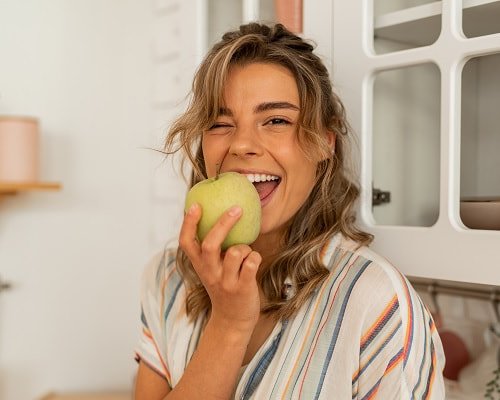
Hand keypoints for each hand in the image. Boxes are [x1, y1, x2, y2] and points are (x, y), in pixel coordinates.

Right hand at [179, 203, 261, 334]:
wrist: (232, 321)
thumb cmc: (225, 286)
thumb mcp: (212, 268)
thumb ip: (213, 248)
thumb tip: (222, 214)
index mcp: (199, 265)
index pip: (186, 241)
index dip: (188, 223)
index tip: (195, 205)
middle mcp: (209, 272)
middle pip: (210, 244)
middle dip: (223, 223)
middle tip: (236, 208)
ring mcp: (225, 281)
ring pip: (236, 252)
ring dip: (246, 247)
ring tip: (246, 253)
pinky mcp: (242, 288)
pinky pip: (252, 263)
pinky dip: (256, 256)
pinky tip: (254, 261)